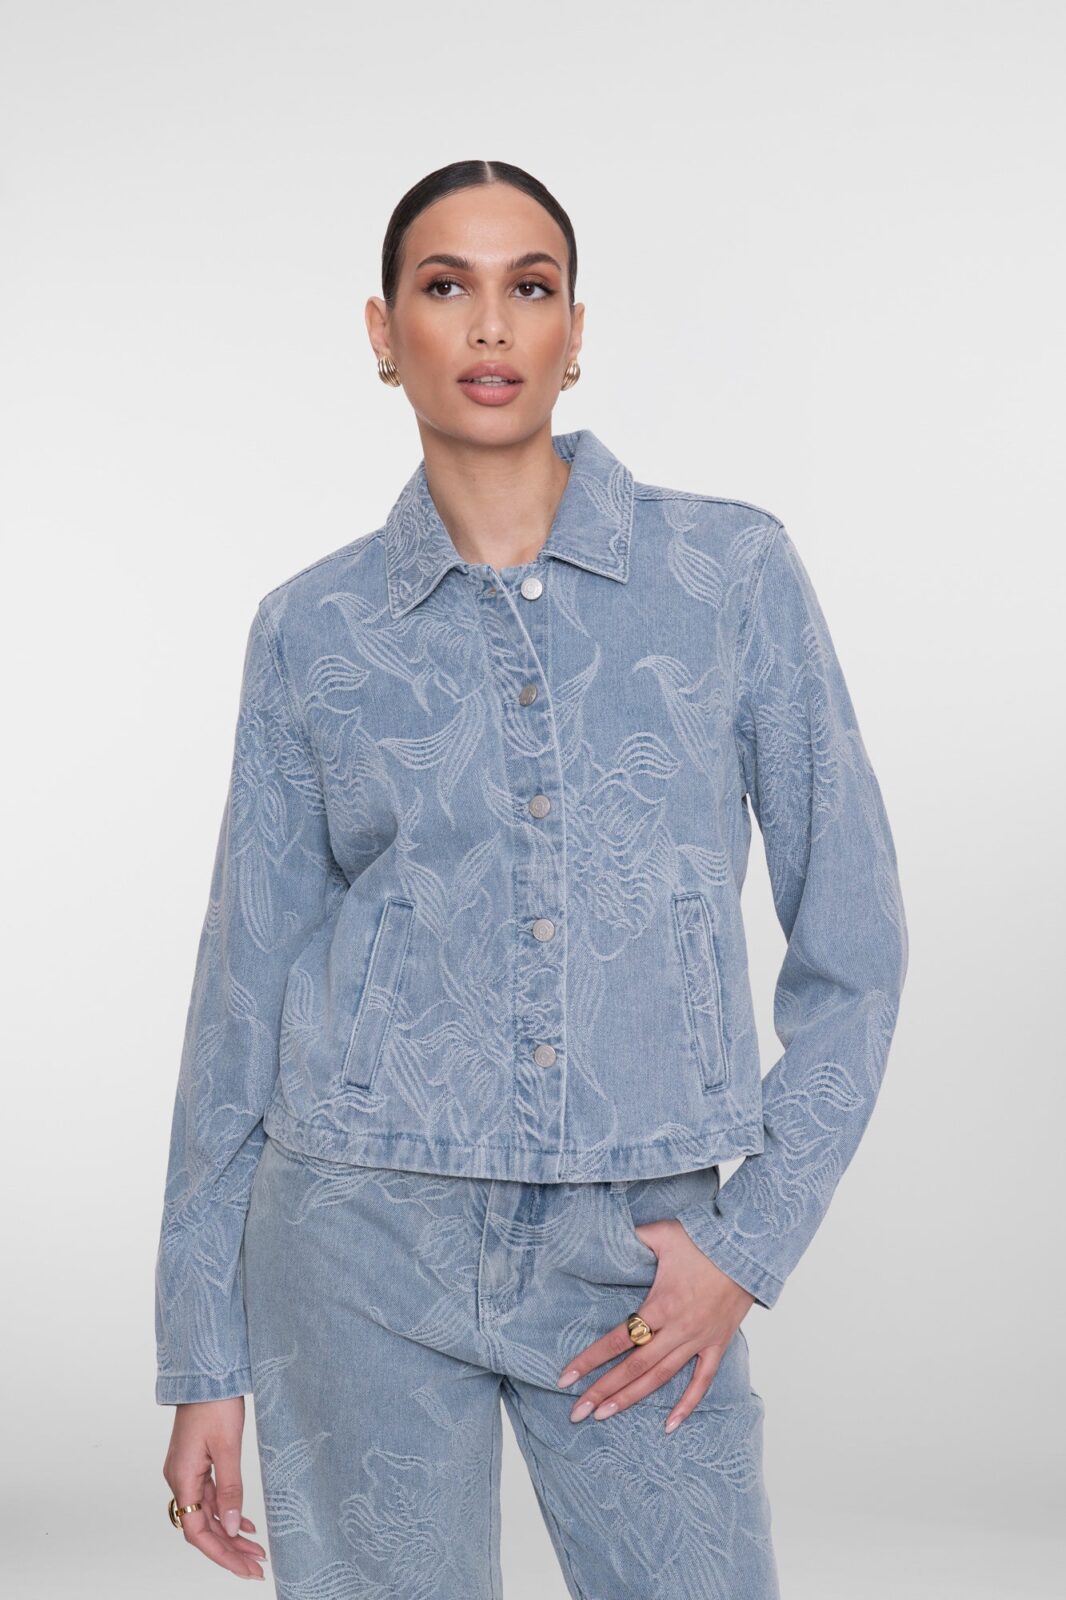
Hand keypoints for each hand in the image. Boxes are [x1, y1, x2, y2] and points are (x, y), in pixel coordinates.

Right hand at [162, 1396, 267, 1579]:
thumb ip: (230, 1490)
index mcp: (182, 1478)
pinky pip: (210, 1497)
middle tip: (256, 1567)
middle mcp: (180, 1479)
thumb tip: (230, 1528)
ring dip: (229, 1532)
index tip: (245, 1568)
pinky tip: (243, 1523)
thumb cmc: (214, 1404)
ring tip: (255, 1549)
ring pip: (208, 1513)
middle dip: (229, 1550)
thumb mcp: (228, 1447)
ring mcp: (187, 1471)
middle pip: (202, 1526)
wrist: (206, 1372)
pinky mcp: (197, 1462)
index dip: (221, 1554)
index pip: (197, 1531)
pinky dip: (226, 1511)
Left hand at [556, 1217, 755, 1432]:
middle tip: (577, 1411)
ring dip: (632, 1398)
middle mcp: (678, 1329)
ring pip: (661, 1377)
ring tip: (605, 1415)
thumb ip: (633, 1238)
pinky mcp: (718, 1344)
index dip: (591, 1359)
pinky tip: (669, 1425)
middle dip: (603, 1390)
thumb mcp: (662, 1234)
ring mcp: (699, 1340)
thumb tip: (608, 1235)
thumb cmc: (704, 1239)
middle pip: (635, 1367)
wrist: (748, 1249)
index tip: (567, 1377)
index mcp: (660, 1305)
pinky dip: (687, 1404)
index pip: (619, 1339)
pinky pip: (702, 1381)